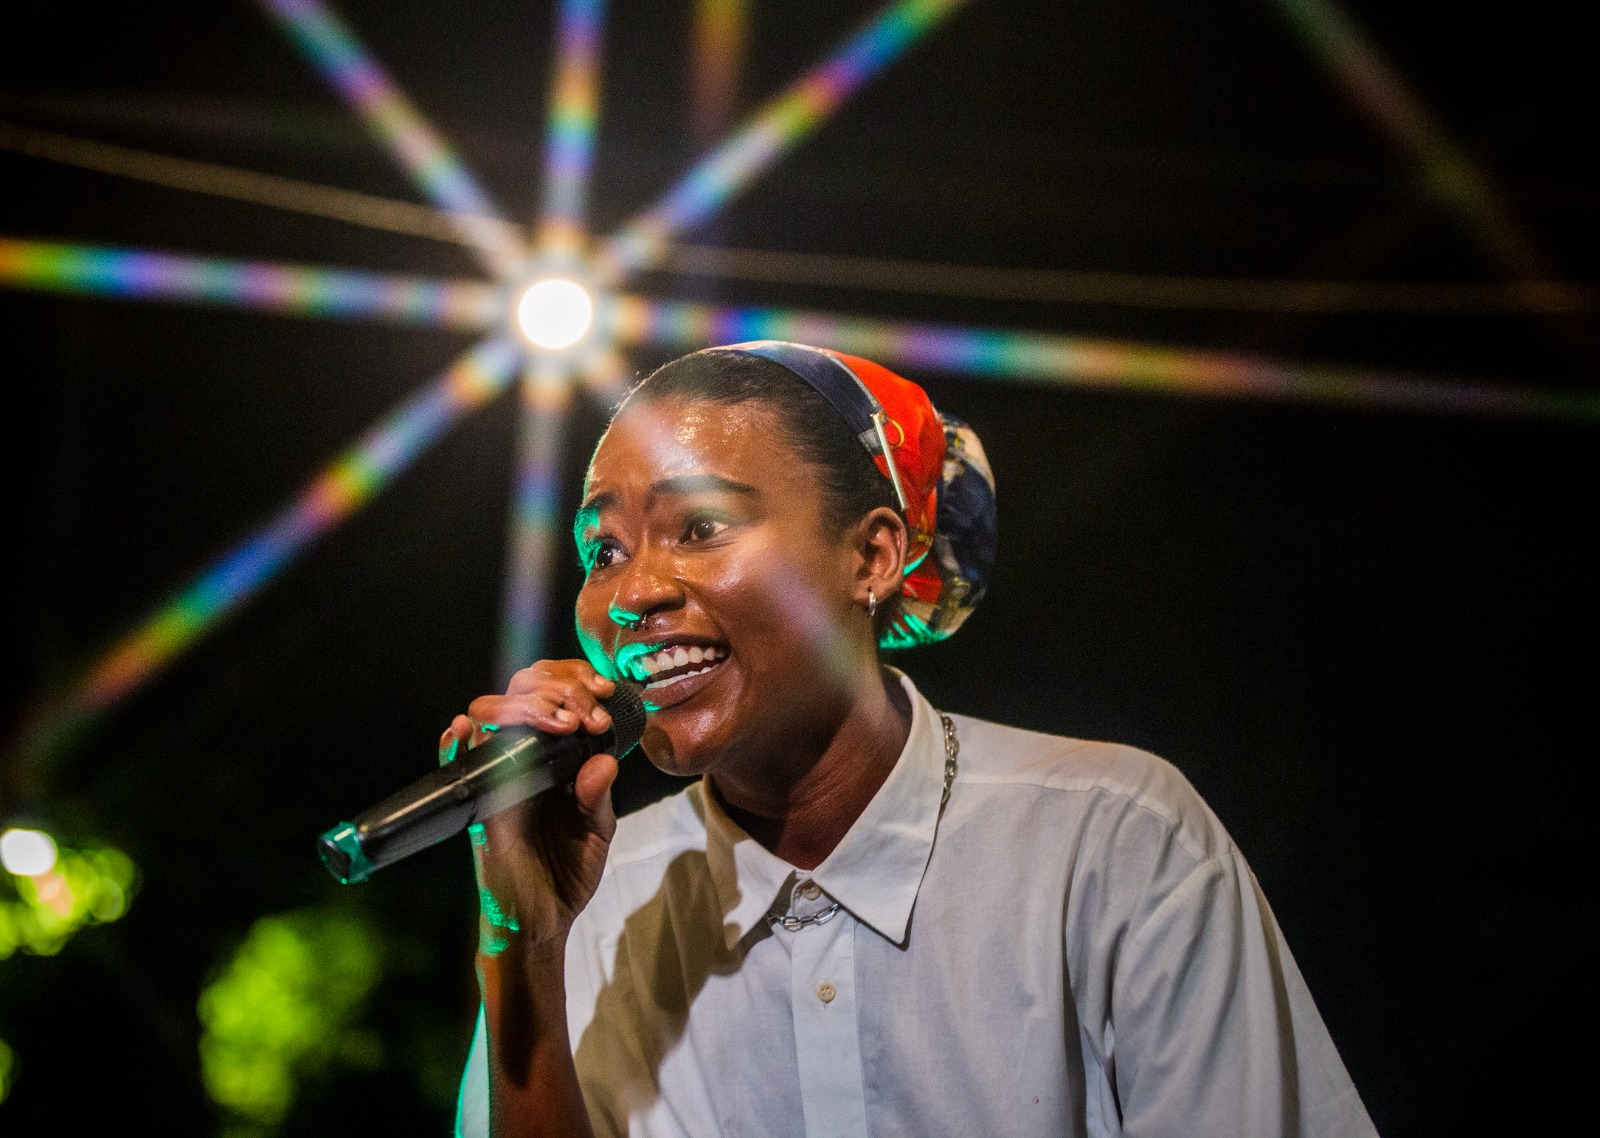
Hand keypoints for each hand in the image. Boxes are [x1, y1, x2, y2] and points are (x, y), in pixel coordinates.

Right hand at [440, 659, 620, 954]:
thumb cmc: (566, 872)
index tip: (602, 691)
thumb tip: (602, 760)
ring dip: (521, 709)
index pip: (553, 699)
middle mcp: (523, 763)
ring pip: (490, 722)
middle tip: (584, 710)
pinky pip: (458, 773)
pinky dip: (454, 749)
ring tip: (555, 720)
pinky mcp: (479, 810)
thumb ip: (598, 796)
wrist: (542, 922)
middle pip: (521, 696)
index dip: (574, 683)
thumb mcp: (596, 832)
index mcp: (555, 761)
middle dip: (555, 689)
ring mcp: (498, 782)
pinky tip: (460, 731)